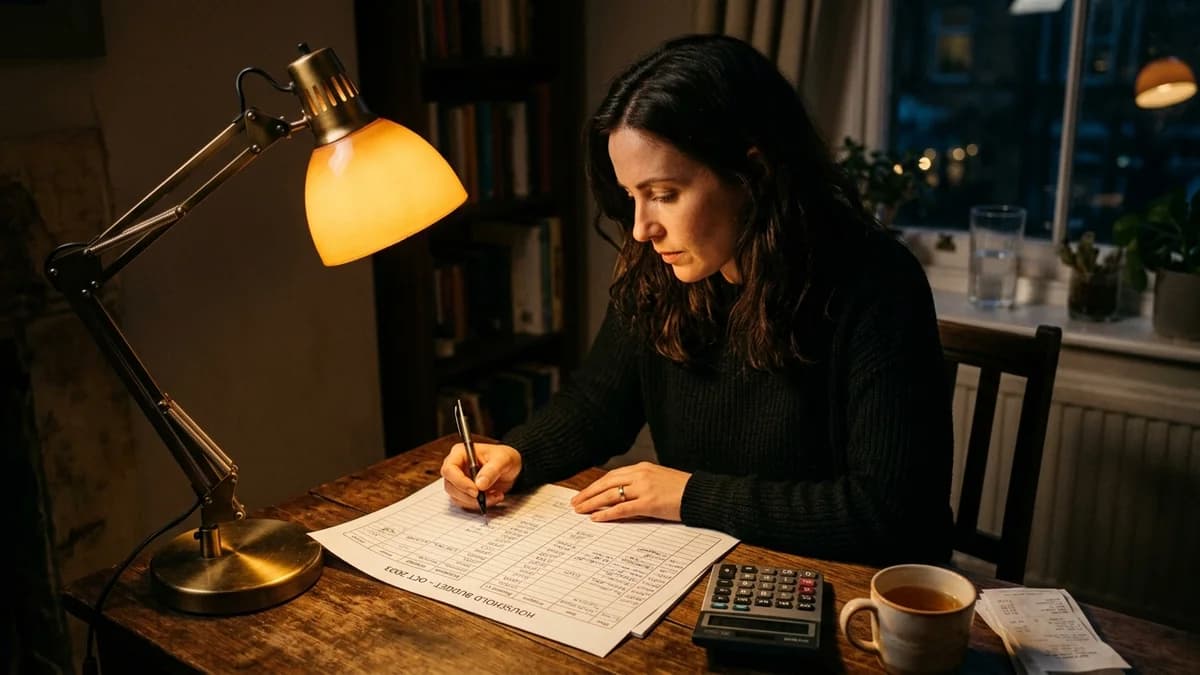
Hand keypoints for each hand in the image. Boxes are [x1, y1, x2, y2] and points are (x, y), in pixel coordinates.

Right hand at [441, 442, 521, 510]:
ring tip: (495, 496)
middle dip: (468, 496)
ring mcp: (458, 480)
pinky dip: (478, 504)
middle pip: (450, 486)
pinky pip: (464, 503)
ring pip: (456, 497)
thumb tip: (480, 484)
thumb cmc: (504, 458)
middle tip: (486, 497)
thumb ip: (492, 470)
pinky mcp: (463, 492)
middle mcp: (456, 467)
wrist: (510, 468)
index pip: (449, 469)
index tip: (476, 491)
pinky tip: (493, 497)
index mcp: (460, 453)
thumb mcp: (503, 460)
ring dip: (475, 502)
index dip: (459, 482)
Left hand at [570, 461, 689, 522]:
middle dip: (588, 493)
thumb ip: (642, 483)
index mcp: (643, 468)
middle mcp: (641, 475)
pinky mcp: (649, 504)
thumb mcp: (659, 479)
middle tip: (575, 502)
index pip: (612, 476)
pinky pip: (622, 509)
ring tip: (580, 510)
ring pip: (610, 495)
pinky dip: (607, 514)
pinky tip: (596, 518)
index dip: (596, 485)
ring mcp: (644, 489)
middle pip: (606, 483)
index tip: (585, 492)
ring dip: (592, 503)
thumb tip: (624, 494)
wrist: (701, 494)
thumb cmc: (683, 489)